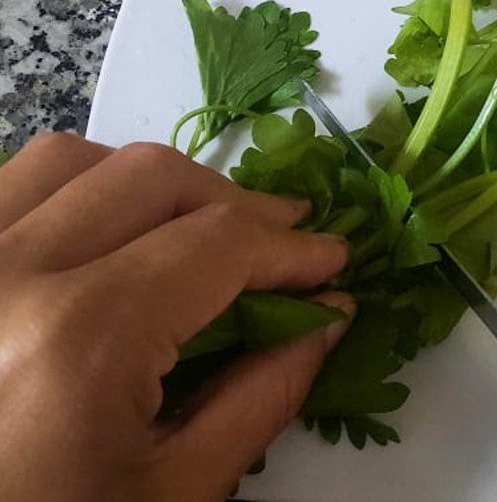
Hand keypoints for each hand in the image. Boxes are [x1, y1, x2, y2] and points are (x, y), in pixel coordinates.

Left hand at [0, 133, 352, 501]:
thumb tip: (328, 314)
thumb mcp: (174, 494)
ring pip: (72, 161)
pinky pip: (11, 185)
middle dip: (237, 204)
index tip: (331, 259)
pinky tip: (107, 232)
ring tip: (194, 225)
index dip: (290, 248)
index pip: (216, 245)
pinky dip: (76, 189)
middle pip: (153, 179)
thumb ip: (264, 394)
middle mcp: (7, 274)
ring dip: (151, 184)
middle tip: (283, 239)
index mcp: (77, 340)